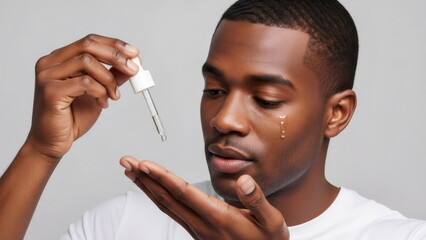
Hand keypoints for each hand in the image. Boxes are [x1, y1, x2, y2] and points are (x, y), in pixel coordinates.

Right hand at [27, 34, 138, 158]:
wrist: (53, 142)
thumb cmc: (72, 117)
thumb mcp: (99, 92)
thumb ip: (112, 77)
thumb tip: (133, 65)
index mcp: (60, 59)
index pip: (90, 41)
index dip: (114, 45)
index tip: (134, 53)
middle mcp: (50, 63)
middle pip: (88, 45)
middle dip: (116, 56)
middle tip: (133, 69)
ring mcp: (48, 76)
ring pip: (87, 62)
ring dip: (109, 79)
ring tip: (114, 96)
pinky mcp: (51, 91)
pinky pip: (85, 82)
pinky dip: (100, 92)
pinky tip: (102, 103)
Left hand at [120, 156, 289, 239]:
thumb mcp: (272, 221)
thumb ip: (256, 199)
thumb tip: (244, 180)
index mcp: (219, 217)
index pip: (184, 193)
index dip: (162, 177)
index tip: (145, 164)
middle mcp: (202, 224)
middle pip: (166, 198)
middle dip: (144, 178)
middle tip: (126, 162)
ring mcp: (197, 230)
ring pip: (165, 206)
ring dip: (146, 187)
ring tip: (132, 172)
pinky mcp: (197, 231)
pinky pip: (172, 212)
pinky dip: (158, 197)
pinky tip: (153, 190)